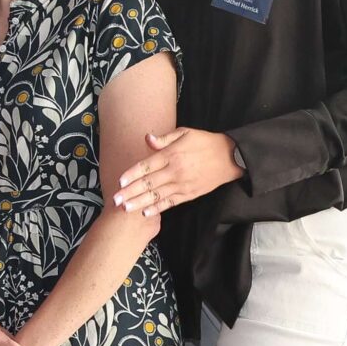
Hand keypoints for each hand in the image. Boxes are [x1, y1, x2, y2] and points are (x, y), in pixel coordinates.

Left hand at [115, 127, 241, 215]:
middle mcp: (175, 171)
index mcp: (172, 155)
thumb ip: (165, 138)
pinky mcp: (190, 194)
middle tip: (115, 199)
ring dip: (139, 202)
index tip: (120, 181)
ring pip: (157, 195)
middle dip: (130, 192)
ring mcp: (183, 184)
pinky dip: (158, 208)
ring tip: (125, 208)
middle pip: (148, 183)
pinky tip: (145, 212)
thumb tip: (147, 139)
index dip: (132, 174)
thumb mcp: (186, 133)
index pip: (147, 166)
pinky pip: (170, 202)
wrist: (231, 157)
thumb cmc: (205, 142)